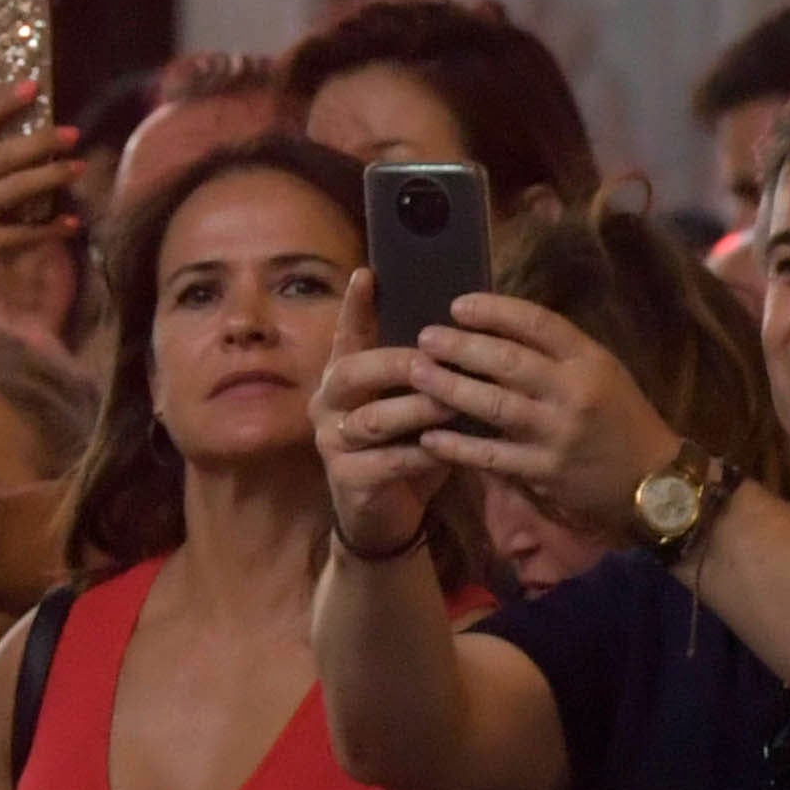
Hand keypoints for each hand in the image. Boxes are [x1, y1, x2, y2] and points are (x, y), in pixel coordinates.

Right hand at [313, 306, 453, 564]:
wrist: (383, 515)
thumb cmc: (404, 445)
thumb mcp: (409, 403)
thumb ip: (419, 370)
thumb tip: (461, 325)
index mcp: (342, 376)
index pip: (346, 334)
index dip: (354, 306)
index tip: (366, 274)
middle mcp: (327, 404)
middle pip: (352, 372)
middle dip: (395, 363)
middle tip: (434, 358)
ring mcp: (332, 442)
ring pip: (373, 419)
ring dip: (416, 410)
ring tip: (453, 404)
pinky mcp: (347, 479)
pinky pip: (387, 463)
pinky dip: (421, 455)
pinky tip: (448, 450)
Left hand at [402, 295, 681, 531]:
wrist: (653, 482)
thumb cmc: (621, 420)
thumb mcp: (603, 373)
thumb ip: (557, 354)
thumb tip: (497, 330)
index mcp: (589, 360)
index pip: (538, 323)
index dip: (494, 311)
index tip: (459, 305)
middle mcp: (574, 392)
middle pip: (508, 361)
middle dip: (461, 346)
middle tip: (425, 337)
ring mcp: (557, 434)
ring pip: (494, 406)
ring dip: (450, 388)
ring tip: (417, 373)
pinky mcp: (544, 472)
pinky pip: (491, 456)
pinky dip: (457, 447)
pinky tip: (429, 437)